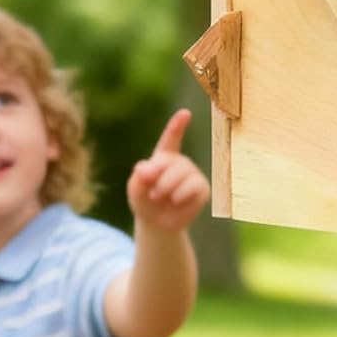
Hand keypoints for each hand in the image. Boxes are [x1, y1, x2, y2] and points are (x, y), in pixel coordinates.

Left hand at [127, 110, 209, 232]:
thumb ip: (138, 177)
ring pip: (183, 173)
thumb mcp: (135, 189)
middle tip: (153, 194)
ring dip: (167, 189)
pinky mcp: (202, 188)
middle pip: (171, 162)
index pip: (171, 138)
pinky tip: (176, 202)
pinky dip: (180, 197)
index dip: (178, 125)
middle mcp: (181, 162)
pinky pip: (193, 188)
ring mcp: (193, 174)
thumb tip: (145, 167)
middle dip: (158, 179)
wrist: (158, 223)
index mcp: (164, 156)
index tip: (185, 113)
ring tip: (162, 198)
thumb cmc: (145, 202)